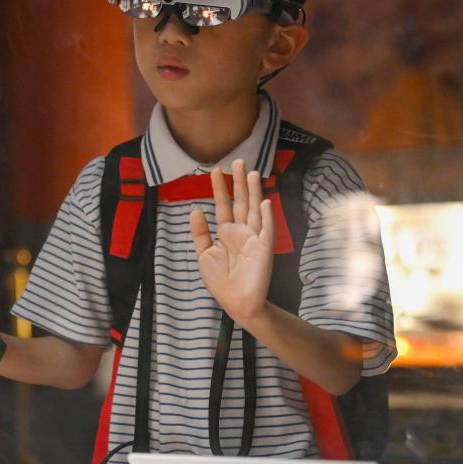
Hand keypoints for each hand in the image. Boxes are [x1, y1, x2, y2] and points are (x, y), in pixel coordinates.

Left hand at [189, 159, 274, 325]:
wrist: (236, 303)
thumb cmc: (221, 281)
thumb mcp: (204, 255)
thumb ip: (200, 233)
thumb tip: (195, 210)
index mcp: (226, 232)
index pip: (223, 205)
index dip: (220, 188)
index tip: (215, 169)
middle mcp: (241, 231)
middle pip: (241, 202)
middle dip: (239, 182)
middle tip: (238, 160)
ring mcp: (254, 238)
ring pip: (254, 210)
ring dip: (254, 192)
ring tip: (251, 172)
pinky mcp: (264, 249)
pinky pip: (266, 230)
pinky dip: (266, 216)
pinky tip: (265, 201)